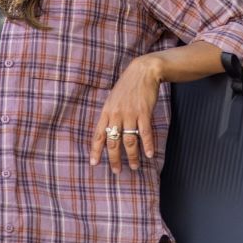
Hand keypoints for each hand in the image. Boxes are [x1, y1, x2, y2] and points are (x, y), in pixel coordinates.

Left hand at [90, 55, 164, 170]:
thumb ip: (110, 115)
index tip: (94, 163)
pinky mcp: (144, 112)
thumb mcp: (113, 99)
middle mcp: (116, 115)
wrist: (143, 72)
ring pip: (129, 140)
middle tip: (116, 171)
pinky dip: (147, 145)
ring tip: (134, 166)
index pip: (98, 135)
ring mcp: (130, 114)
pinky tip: (148, 154)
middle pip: (113, 142)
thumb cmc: (127, 86)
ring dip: (132, 156)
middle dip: (114, 159)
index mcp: (106, 112)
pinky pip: (144, 132)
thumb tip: (107, 131)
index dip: (96, 150)